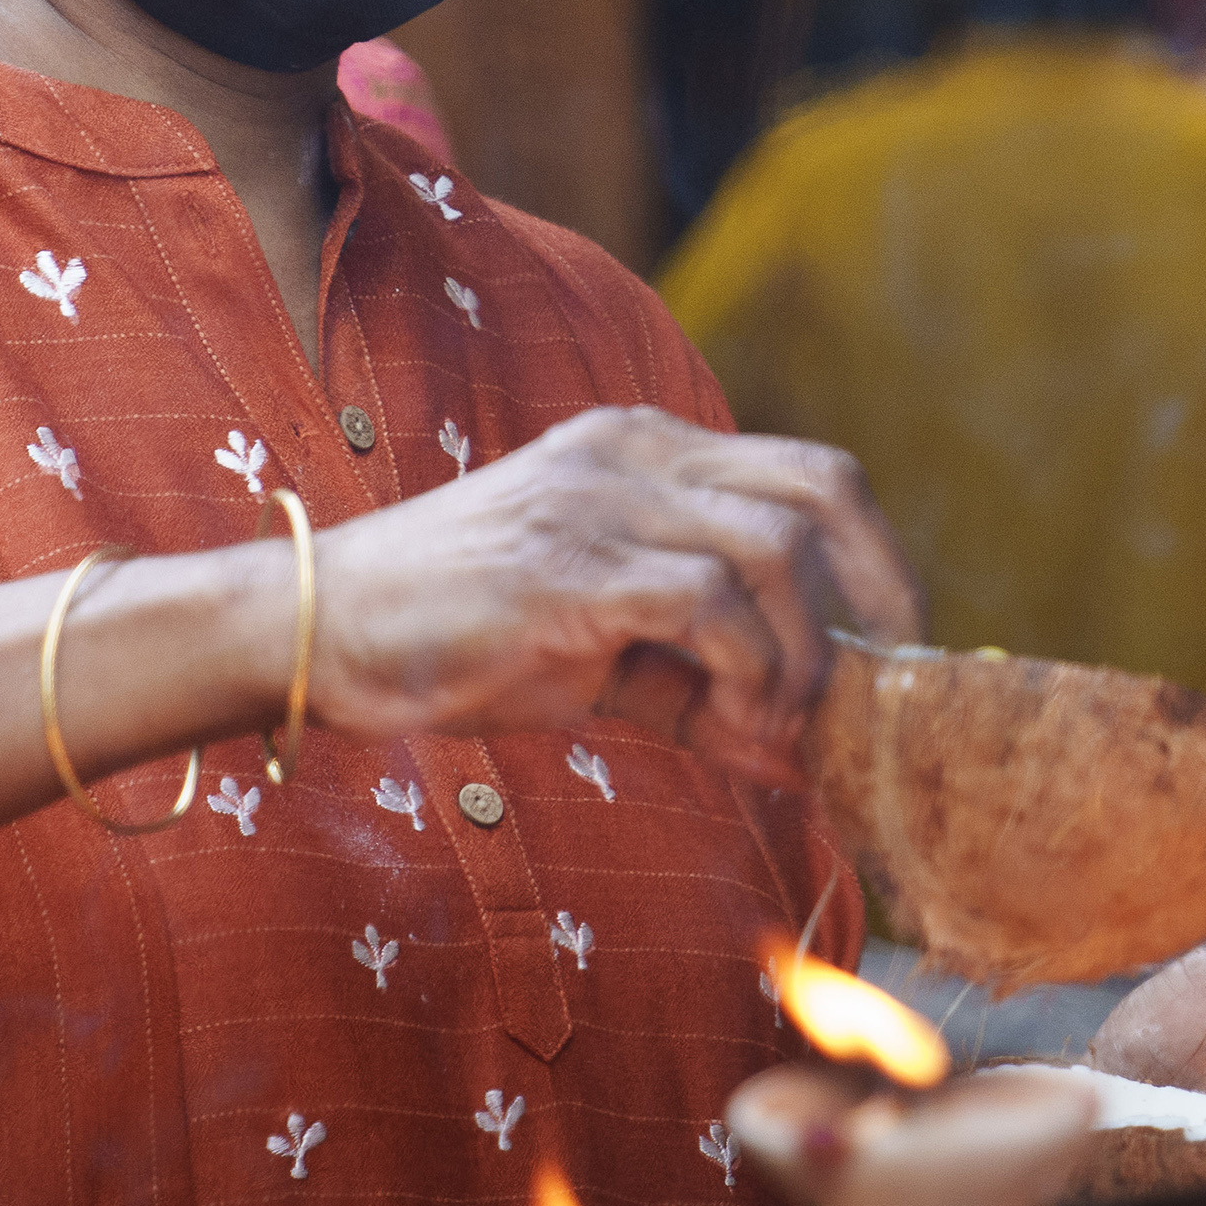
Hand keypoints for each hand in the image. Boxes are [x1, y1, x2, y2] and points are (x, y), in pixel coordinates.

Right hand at [296, 412, 917, 777]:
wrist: (318, 630)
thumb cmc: (459, 640)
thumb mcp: (607, 659)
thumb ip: (707, 690)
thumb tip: (801, 754)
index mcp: (646, 450)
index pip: (807, 473)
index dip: (870, 556)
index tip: (886, 642)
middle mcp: (634, 455)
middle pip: (819, 488)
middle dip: (872, 589)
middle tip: (867, 684)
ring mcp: (601, 501)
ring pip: (773, 549)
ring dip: (796, 653)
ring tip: (770, 723)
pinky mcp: (570, 566)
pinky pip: (708, 603)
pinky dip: (743, 670)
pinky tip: (726, 722)